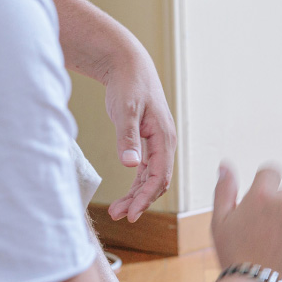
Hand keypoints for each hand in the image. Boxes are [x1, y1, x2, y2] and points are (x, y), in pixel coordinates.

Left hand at [103, 50, 176, 221]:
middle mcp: (165, 143)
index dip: (145, 197)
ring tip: (116, 210)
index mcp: (164, 137)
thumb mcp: (126, 110)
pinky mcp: (147, 141)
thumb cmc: (129, 85)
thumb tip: (131, 165)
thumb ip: (128, 138)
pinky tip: (124, 194)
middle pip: (157, 181)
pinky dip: (136, 184)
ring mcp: (157, 143)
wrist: (129, 65)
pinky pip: (145, 169)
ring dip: (136, 195)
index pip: (160, 176)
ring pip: (151, 177)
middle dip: (140, 201)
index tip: (130, 213)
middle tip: (119, 216)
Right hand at [211, 164, 281, 281]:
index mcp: (262, 195)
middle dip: (278, 209)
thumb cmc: (234, 256)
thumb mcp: (220, 223)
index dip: (265, 186)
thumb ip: (224, 190)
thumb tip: (225, 165)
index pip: (270, 172)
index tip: (261, 205)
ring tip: (277, 249)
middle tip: (265, 236)